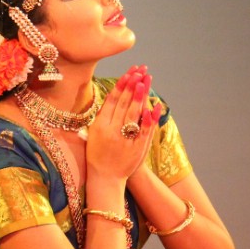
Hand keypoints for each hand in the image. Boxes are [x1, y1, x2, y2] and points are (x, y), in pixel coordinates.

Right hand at [86, 66, 159, 181]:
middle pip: (123, 103)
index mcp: (100, 125)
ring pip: (133, 113)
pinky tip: (155, 105)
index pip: (112, 100)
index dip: (121, 85)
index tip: (129, 73)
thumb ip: (102, 116)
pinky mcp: (135, 148)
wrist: (105, 177)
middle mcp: (111, 130)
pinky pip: (144, 130)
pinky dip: (150, 117)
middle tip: (140, 71)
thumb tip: (112, 97)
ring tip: (145, 80)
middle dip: (132, 85)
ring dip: (140, 96)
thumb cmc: (98, 154)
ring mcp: (124, 139)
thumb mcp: (94, 134)